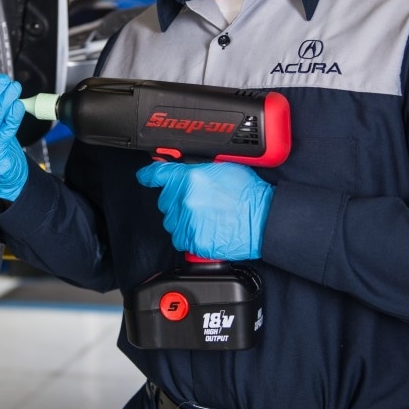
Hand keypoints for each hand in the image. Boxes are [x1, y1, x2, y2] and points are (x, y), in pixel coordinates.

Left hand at [135, 162, 273, 259]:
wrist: (265, 219)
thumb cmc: (249, 193)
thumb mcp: (222, 167)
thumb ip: (197, 168)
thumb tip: (182, 167)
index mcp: (190, 178)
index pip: (159, 175)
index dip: (149, 175)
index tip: (144, 177)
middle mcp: (185, 199)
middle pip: (165, 200)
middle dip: (177, 200)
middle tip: (198, 202)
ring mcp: (188, 221)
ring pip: (171, 221)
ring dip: (182, 219)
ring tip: (205, 217)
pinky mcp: (193, 240)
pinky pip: (180, 239)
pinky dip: (189, 236)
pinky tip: (206, 229)